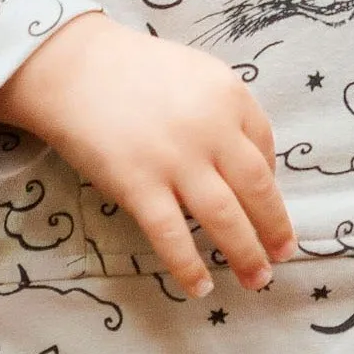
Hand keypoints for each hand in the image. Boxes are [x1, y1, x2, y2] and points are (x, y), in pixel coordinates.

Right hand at [0, 13, 298, 297]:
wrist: (70, 67)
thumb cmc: (132, 69)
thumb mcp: (195, 73)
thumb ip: (224, 111)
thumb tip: (249, 165)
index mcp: (229, 95)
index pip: (265, 148)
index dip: (270, 183)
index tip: (266, 205)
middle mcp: (211, 129)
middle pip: (256, 189)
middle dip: (274, 228)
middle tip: (283, 255)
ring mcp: (175, 159)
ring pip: (224, 218)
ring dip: (245, 253)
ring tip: (257, 278)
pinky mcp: (138, 184)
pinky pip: (171, 235)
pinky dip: (189, 265)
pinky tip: (200, 286)